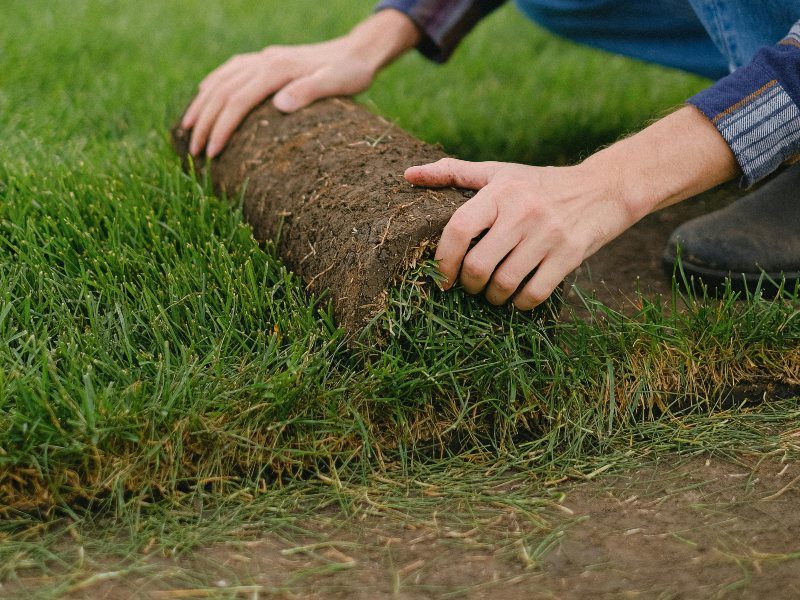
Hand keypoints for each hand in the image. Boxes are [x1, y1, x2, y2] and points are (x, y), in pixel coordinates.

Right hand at [181, 9, 419, 157]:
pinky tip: (205, 94)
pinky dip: (214, 83)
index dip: (221, 128)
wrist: (359, 52)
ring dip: (202, 104)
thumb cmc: (352, 73)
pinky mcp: (268, 60)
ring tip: (187, 129)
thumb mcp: (338, 84)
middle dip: (204, 123)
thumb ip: (310, 91)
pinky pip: (231, 70)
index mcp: (277, 69)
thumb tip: (279, 105)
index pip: (238, 101)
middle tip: (193, 152)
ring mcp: (264, 58)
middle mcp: (264, 60)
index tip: (211, 153)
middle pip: (222, 92)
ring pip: (221, 80)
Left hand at [405, 159, 638, 308]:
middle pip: (479, 265)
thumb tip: (408, 175)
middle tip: (470, 285)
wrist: (604, 188)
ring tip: (492, 293)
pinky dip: (520, 304)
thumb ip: (453, 173)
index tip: (441, 276)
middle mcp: (523, 211)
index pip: (459, 229)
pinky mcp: (569, 255)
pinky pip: (534, 294)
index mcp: (500, 191)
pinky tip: (517, 298)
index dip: (444, 260)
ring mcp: (548, 235)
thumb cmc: (540, 184)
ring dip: (492, 298)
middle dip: (468, 285)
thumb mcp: (499, 172)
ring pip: (504, 284)